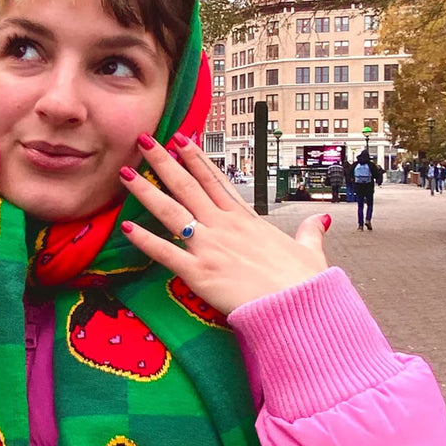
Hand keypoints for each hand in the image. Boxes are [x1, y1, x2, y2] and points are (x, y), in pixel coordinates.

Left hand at [119, 133, 329, 313]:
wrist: (297, 306)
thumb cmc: (304, 283)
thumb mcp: (309, 251)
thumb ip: (310, 233)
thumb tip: (320, 221)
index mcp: (247, 219)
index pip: (216, 181)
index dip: (196, 159)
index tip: (180, 139)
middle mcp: (224, 226)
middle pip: (187, 186)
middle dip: (163, 161)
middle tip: (143, 139)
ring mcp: (210, 247)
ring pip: (171, 212)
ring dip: (146, 191)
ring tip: (125, 172)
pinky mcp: (199, 273)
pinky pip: (165, 254)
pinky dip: (144, 241)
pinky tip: (124, 228)